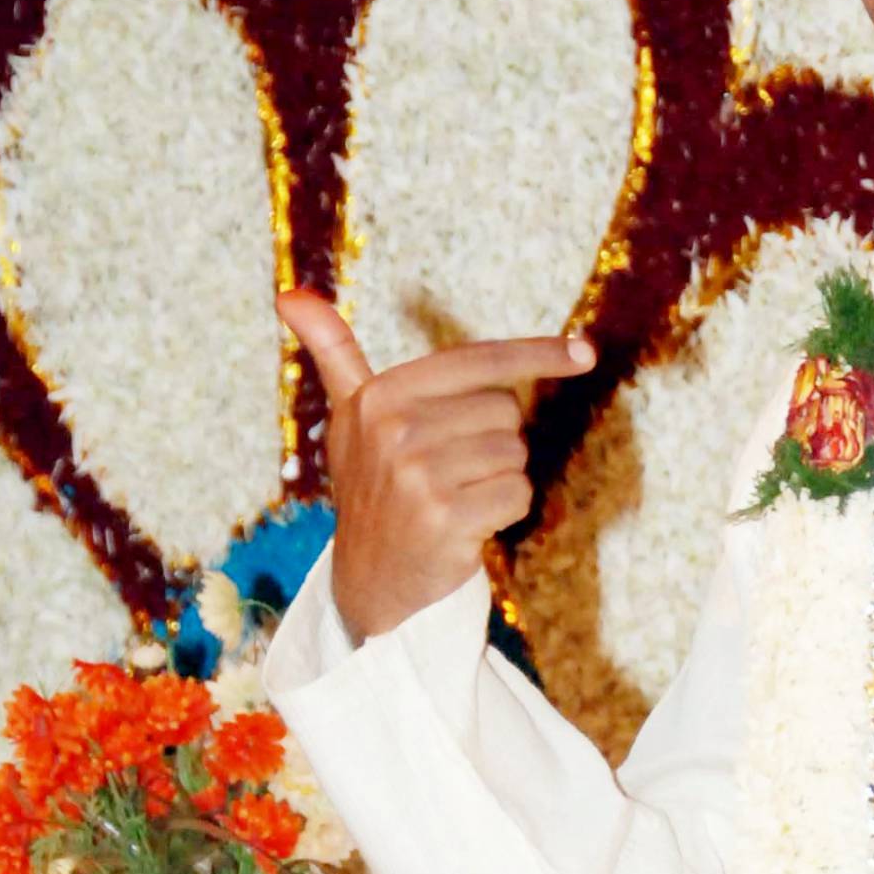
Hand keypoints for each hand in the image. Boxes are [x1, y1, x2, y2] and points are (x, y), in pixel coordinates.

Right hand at [276, 290, 591, 642]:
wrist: (370, 580)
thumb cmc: (372, 488)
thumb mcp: (348, 417)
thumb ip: (332, 353)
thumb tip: (289, 293)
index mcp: (379, 396)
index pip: (477, 361)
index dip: (537, 354)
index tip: (584, 352)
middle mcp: (395, 430)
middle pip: (505, 411)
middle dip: (494, 442)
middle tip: (452, 472)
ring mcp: (417, 475)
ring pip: (515, 454)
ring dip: (499, 479)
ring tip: (457, 498)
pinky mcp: (445, 517)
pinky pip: (518, 494)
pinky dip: (505, 511)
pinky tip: (468, 525)